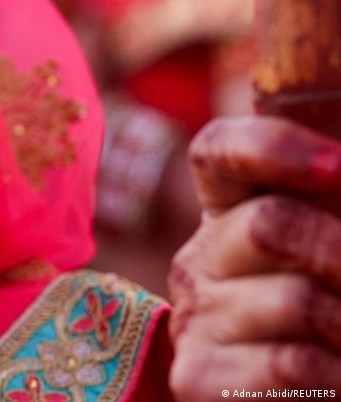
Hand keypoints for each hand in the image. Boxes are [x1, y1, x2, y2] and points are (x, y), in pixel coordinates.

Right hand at [168, 115, 340, 397]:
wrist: (305, 397)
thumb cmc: (329, 321)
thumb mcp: (328, 252)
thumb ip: (333, 207)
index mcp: (230, 212)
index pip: (218, 152)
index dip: (271, 146)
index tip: (337, 167)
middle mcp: (201, 258)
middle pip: (269, 223)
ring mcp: (196, 317)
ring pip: (296, 299)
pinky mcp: (199, 376)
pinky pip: (293, 364)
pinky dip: (338, 376)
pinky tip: (337, 378)